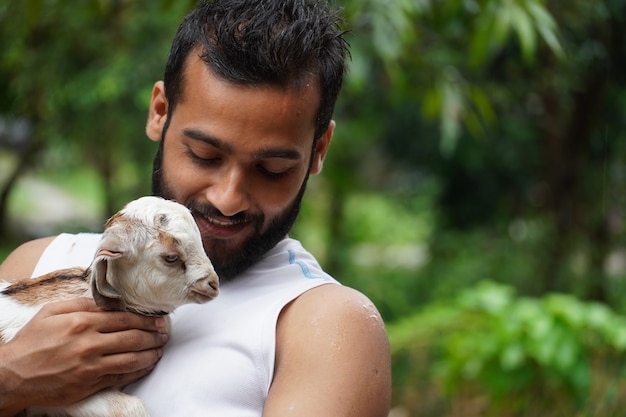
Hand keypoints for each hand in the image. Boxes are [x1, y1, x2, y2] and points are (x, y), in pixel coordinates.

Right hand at [0, 297, 167, 414]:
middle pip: (133, 338)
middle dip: (153, 335)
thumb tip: (107, 301)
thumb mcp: (51, 312)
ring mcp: (91, 366)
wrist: (12, 375)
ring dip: (150, 353)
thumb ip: (81, 304)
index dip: (145, 319)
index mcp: (82, 322)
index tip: (158, 319)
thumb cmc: (31, 341)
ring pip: (132, 359)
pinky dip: (138, 370)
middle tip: (164, 333)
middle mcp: (90, 344)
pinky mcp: (90, 384)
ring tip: (160, 349)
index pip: (124, 318)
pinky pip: (121, 376)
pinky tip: (146, 364)